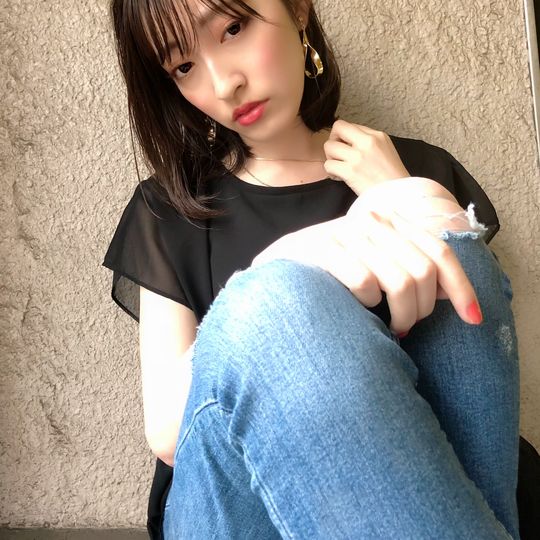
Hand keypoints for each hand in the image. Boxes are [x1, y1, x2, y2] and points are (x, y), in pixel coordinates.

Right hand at [252, 180, 482, 335]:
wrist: (280, 261)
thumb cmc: (333, 269)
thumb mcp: (374, 259)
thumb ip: (408, 265)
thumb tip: (448, 291)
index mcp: (390, 222)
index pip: (439, 250)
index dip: (461, 286)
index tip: (473, 318)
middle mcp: (373, 223)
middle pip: (424, 271)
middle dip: (423, 309)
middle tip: (407, 326)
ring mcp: (348, 235)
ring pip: (401, 281)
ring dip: (402, 315)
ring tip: (393, 328)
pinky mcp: (326, 250)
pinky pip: (366, 284)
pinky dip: (368, 305)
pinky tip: (359, 308)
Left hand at [323, 120, 409, 194]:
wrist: (399, 196)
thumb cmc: (392, 177)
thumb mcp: (386, 150)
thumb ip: (368, 142)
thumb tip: (348, 140)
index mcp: (377, 135)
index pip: (349, 125)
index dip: (342, 136)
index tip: (345, 147)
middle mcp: (367, 142)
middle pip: (337, 128)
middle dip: (333, 141)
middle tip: (338, 155)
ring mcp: (358, 156)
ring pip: (329, 147)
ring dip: (331, 158)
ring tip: (340, 167)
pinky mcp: (350, 171)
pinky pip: (328, 165)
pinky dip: (331, 172)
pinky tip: (340, 177)